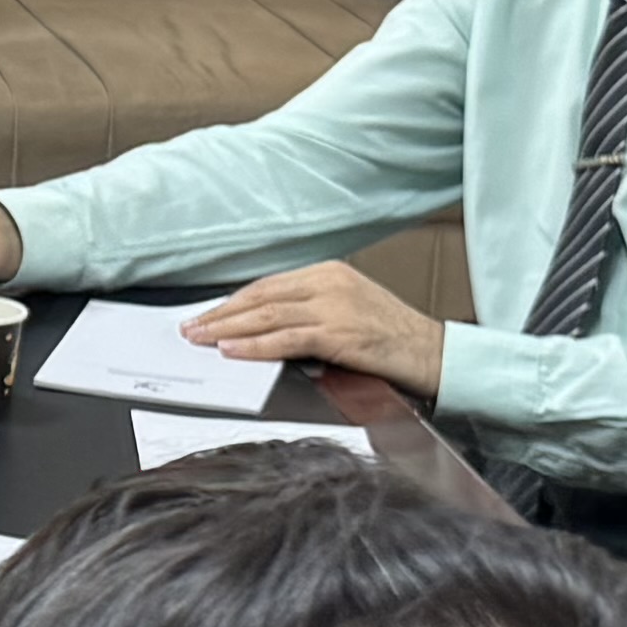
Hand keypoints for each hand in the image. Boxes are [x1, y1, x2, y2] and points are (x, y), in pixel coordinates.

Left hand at [173, 258, 441, 393]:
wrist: (435, 353)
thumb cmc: (393, 338)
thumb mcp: (350, 312)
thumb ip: (311, 313)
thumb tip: (265, 329)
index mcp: (329, 273)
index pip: (269, 286)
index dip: (234, 302)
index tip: (208, 315)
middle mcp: (329, 282)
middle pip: (261, 297)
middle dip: (221, 314)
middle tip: (191, 328)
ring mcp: (334, 306)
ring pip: (267, 315)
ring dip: (227, 329)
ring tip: (201, 339)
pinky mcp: (339, 332)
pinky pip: (286, 338)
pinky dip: (254, 345)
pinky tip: (232, 350)